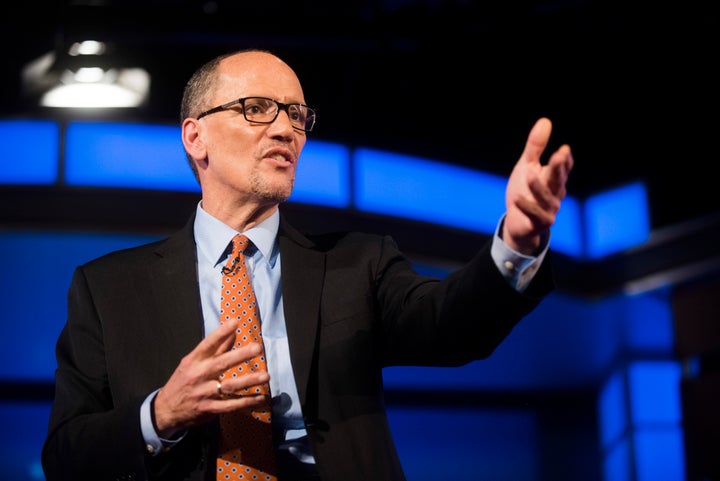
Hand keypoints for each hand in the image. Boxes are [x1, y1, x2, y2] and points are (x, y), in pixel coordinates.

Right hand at [152, 320, 269, 438]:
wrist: (165, 410)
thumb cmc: (183, 381)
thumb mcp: (192, 362)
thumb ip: (215, 348)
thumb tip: (233, 331)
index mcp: (193, 361)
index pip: (208, 344)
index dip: (221, 332)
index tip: (235, 322)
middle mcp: (198, 375)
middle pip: (221, 363)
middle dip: (240, 355)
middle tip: (257, 348)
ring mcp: (204, 393)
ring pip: (229, 386)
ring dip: (249, 380)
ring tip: (266, 375)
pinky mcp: (209, 409)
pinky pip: (231, 405)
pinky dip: (247, 402)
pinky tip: (260, 398)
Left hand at [503, 117, 573, 254]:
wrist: (518, 223)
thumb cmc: (524, 191)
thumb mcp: (527, 166)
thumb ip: (536, 146)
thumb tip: (545, 121)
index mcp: (554, 178)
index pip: (563, 168)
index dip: (564, 160)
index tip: (564, 150)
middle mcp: (555, 193)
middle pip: (558, 179)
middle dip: (558, 167)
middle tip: (559, 155)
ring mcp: (549, 209)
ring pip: (546, 198)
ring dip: (538, 187)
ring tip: (530, 175)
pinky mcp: (539, 223)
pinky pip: (535, 215)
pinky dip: (527, 207)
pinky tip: (517, 199)